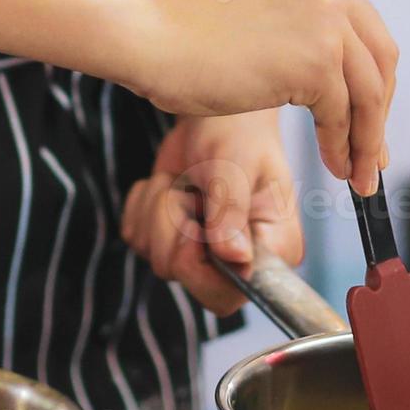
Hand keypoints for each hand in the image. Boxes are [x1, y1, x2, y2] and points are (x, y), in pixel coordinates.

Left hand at [121, 111, 303, 315]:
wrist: (218, 116)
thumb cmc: (239, 133)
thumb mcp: (236, 164)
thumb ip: (231, 210)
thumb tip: (234, 257)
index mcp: (273, 250)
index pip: (231, 294)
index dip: (199, 268)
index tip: (197, 225)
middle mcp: (243, 261)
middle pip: (185, 278)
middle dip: (172, 230)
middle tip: (189, 191)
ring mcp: (206, 254)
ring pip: (155, 259)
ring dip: (158, 212)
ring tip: (185, 183)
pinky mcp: (173, 240)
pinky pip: (136, 241)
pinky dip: (143, 208)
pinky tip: (169, 185)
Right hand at [130, 0, 396, 196]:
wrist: (140, 28)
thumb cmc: (180, 28)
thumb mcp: (258, 8)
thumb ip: (300, 25)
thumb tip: (340, 83)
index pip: (365, 26)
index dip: (372, 78)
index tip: (370, 115)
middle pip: (379, 57)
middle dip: (377, 112)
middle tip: (374, 154)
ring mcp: (327, 17)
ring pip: (367, 90)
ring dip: (366, 138)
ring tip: (357, 174)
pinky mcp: (316, 59)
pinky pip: (341, 113)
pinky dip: (341, 145)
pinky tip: (335, 166)